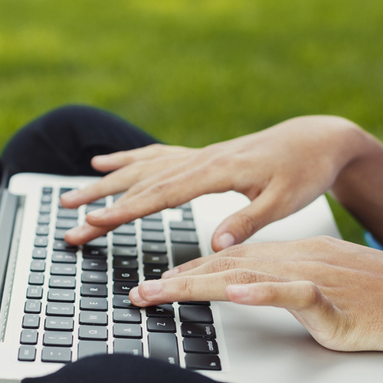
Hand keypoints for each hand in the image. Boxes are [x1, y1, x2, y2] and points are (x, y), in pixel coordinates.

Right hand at [62, 116, 365, 249]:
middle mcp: (200, 160)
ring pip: (141, 168)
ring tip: (72, 193)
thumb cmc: (303, 171)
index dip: (124, 209)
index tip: (94, 221)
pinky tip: (105, 161)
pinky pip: (155, 156)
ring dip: (105, 182)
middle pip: (140, 182)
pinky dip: (126, 160)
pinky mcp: (200, 156)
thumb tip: (214, 243)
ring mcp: (197, 156)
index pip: (160, 194)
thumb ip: (248, 219)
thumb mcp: (285, 200)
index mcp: (217, 171)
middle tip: (67, 216)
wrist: (315, 139)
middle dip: (101, 201)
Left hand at [129, 237, 382, 361]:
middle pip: (221, 267)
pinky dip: (261, 292)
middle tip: (140, 293)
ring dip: (200, 285)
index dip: (185, 273)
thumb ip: (271, 279)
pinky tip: (237, 294)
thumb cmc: (360, 290)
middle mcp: (285, 259)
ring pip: (244, 276)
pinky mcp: (328, 297)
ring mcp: (305, 274)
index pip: (223, 261)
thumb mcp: (307, 279)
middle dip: (176, 280)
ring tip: (165, 292)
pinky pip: (291, 293)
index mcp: (278, 254)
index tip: (155, 283)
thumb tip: (238, 284)